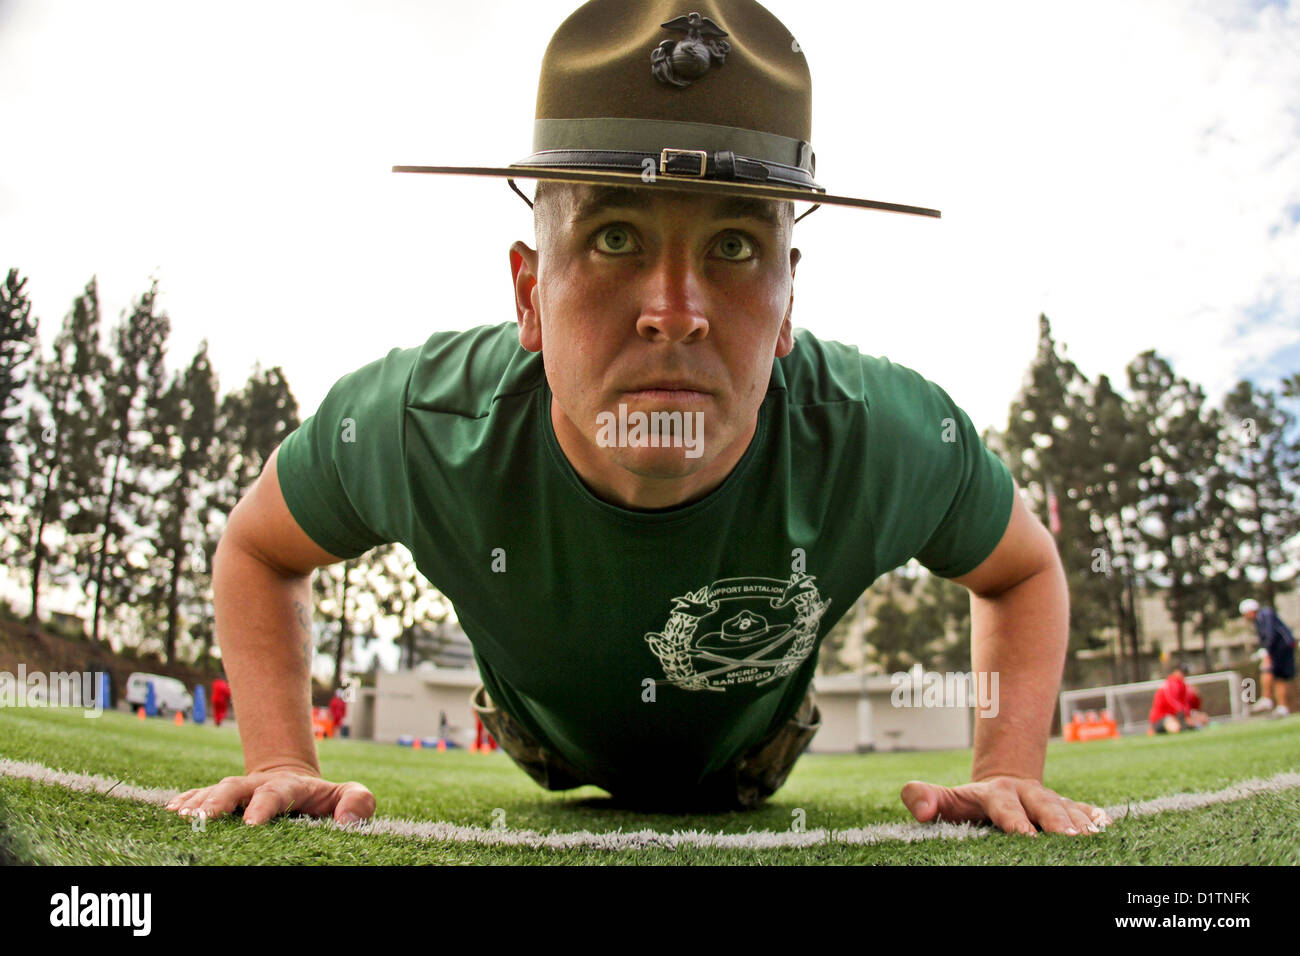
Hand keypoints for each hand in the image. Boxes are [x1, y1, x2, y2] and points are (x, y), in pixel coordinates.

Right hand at [165, 768, 375, 826]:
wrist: (295, 782)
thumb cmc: (323, 798)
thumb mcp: (348, 795)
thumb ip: (357, 801)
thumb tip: (346, 821)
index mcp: (290, 785)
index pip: (276, 792)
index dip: (264, 806)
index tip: (252, 823)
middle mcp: (257, 785)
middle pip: (235, 787)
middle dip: (219, 801)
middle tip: (204, 818)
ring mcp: (237, 791)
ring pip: (213, 791)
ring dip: (197, 803)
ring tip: (181, 818)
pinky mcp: (221, 799)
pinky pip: (199, 797)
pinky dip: (185, 803)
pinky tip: (169, 812)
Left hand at [900, 775, 1111, 835]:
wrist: (1002, 783)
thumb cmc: (971, 801)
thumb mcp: (947, 798)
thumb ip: (925, 798)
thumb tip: (921, 811)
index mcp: (997, 793)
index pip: (1005, 807)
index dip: (1014, 820)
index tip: (1024, 836)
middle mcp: (1028, 794)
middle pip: (1044, 805)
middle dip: (1057, 821)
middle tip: (1069, 838)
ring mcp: (1050, 799)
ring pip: (1069, 808)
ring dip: (1081, 822)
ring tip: (1092, 838)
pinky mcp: (1069, 806)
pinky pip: (1085, 809)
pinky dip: (1096, 817)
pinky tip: (1107, 828)